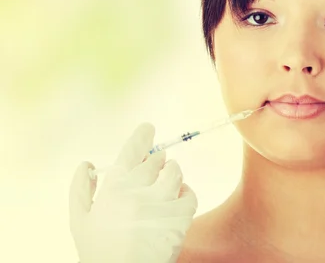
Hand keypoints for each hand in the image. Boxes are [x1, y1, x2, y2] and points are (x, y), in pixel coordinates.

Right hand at [69, 123, 197, 262]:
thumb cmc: (100, 252)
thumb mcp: (80, 222)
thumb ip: (81, 190)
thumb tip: (86, 163)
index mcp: (113, 189)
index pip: (131, 152)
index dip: (142, 137)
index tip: (149, 128)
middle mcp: (138, 192)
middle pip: (156, 160)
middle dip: (158, 159)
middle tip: (159, 162)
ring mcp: (160, 203)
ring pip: (175, 172)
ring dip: (173, 172)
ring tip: (167, 180)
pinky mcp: (179, 217)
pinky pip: (190, 194)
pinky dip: (186, 194)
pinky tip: (178, 200)